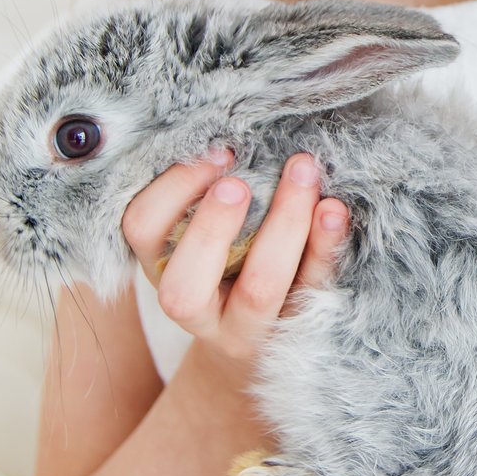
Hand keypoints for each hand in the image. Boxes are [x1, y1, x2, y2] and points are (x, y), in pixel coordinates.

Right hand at [121, 149, 348, 381]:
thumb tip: (236, 134)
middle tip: (238, 183)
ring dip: (283, 226)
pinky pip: (313, 290)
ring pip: (259, 289)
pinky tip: (334, 211)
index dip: (173, 189)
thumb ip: (206, 191)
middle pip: (184, 288)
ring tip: (302, 174)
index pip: (142, 229)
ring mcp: (245, 329)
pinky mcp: (295, 329)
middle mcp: (196, 309)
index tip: (218, 152)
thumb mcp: (201, 231)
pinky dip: (326, 248)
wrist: (256, 342)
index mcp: (161, 267)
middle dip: (210, 229)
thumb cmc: (227, 264)